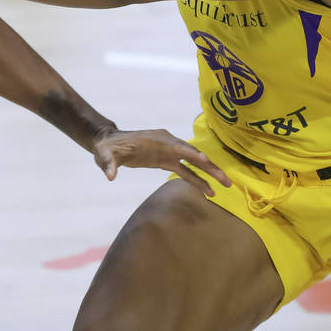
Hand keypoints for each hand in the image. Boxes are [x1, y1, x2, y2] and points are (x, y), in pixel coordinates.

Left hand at [92, 128, 231, 194]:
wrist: (109, 144)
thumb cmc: (107, 149)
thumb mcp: (104, 156)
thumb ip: (109, 164)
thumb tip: (110, 176)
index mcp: (157, 139)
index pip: (178, 147)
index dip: (192, 155)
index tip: (207, 162)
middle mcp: (167, 143)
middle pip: (193, 155)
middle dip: (210, 167)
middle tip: (226, 180)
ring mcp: (169, 152)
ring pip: (194, 163)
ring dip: (209, 174)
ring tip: (224, 187)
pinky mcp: (167, 161)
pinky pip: (186, 171)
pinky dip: (197, 180)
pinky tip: (209, 191)